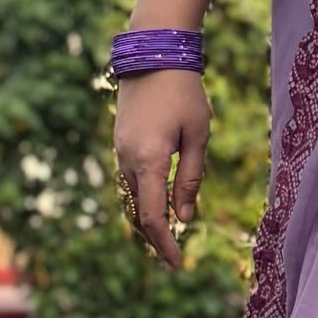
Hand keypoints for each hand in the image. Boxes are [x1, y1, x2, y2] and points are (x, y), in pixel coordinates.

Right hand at [115, 68, 211, 270]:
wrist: (153, 53)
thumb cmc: (183, 92)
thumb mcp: (198, 136)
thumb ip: (190, 179)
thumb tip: (186, 218)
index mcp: (148, 160)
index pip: (153, 216)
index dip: (164, 243)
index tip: (176, 264)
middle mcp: (126, 159)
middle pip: (137, 212)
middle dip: (154, 238)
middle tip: (173, 260)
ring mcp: (119, 150)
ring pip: (131, 198)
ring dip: (147, 220)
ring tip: (167, 239)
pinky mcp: (120, 142)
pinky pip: (129, 181)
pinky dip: (142, 199)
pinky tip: (158, 206)